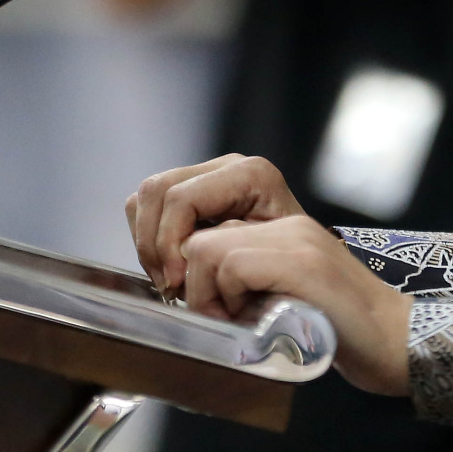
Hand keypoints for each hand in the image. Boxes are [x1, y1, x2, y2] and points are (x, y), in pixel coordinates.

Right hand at [126, 153, 304, 298]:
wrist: (306, 264)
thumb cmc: (295, 265)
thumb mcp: (270, 258)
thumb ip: (228, 249)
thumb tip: (185, 257)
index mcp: (250, 175)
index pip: (182, 198)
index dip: (168, 241)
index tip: (175, 282)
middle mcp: (226, 166)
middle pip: (157, 190)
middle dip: (153, 243)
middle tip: (168, 284)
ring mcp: (207, 176)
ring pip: (146, 197)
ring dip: (148, 243)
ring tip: (169, 279)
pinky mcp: (193, 192)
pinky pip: (149, 207)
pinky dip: (149, 239)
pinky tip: (170, 267)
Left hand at [182, 216, 411, 395]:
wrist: (397, 343)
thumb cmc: (340, 333)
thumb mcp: (283, 298)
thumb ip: (249, 281)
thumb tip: (194, 286)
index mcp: (283, 230)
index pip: (211, 226)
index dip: (195, 270)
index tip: (205, 307)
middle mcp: (288, 225)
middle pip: (200, 234)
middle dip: (193, 281)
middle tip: (215, 318)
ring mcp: (296, 240)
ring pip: (207, 247)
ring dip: (206, 292)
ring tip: (235, 321)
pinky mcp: (302, 263)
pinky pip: (232, 265)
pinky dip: (226, 298)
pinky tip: (251, 323)